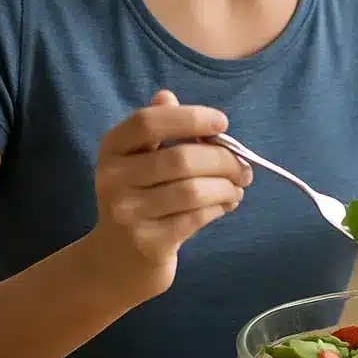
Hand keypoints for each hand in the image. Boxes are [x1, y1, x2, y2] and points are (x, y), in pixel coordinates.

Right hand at [87, 89, 251, 300]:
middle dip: (224, 160)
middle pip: (182, 158)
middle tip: (244, 168)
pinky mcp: (147, 243)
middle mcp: (112, 178)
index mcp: (112, 148)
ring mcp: (127, 213)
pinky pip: (196, 218)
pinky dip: (220, 207)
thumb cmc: (140, 198)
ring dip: (227, 187)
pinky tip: (226, 205)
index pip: (149, 121)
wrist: (116, 261)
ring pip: (194, 190)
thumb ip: (158, 128)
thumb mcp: (139, 160)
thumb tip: (168, 96)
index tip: (223, 122)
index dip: (190, 118)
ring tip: (238, 188)